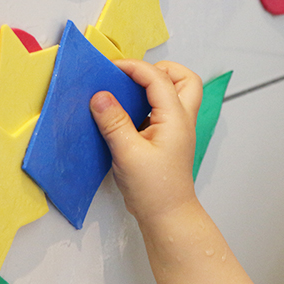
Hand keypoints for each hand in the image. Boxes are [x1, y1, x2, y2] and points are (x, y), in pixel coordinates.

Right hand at [90, 59, 202, 222]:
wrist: (167, 216)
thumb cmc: (154, 190)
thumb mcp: (128, 154)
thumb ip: (114, 122)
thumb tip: (100, 96)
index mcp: (175, 119)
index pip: (158, 78)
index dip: (134, 68)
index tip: (111, 69)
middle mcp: (182, 120)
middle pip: (183, 78)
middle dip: (158, 69)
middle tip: (132, 75)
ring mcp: (177, 129)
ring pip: (177, 93)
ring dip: (154, 85)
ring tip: (127, 91)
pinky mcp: (168, 139)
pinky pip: (163, 109)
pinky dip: (147, 103)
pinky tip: (126, 113)